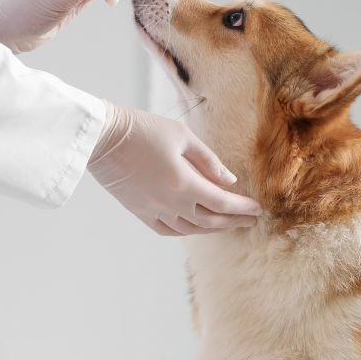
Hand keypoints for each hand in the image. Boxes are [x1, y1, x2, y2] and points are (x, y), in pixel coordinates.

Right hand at [89, 104, 261, 235]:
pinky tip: (195, 226)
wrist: (102, 137)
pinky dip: (186, 230)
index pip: (222, 203)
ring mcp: (153, 210)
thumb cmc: (142, 129)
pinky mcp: (139, 211)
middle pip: (210, 220)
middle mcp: (170, 202)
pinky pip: (168, 230)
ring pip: (191, 228)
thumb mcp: (181, 136)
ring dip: (213, 228)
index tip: (258, 209)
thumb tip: (229, 181)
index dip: (242, 208)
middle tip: (250, 220)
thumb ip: (208, 160)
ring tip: (228, 224)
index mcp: (184, 183)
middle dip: (233, 221)